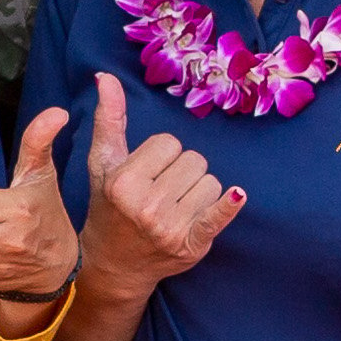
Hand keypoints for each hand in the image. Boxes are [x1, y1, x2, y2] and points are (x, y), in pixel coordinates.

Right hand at [76, 75, 241, 300]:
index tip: (147, 174)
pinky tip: (237, 196)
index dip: (161, 156)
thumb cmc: (108, 206)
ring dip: (199, 192)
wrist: (114, 264)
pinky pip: (217, 216)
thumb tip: (106, 76)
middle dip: (182, 173)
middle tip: (161, 193)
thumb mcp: (103, 162)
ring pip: (211, 183)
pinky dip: (228, 206)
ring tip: (175, 208)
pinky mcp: (191, 244)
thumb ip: (109, 119)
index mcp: (123, 181)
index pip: (169, 143)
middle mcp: (146, 205)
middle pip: (194, 161)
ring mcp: (170, 227)